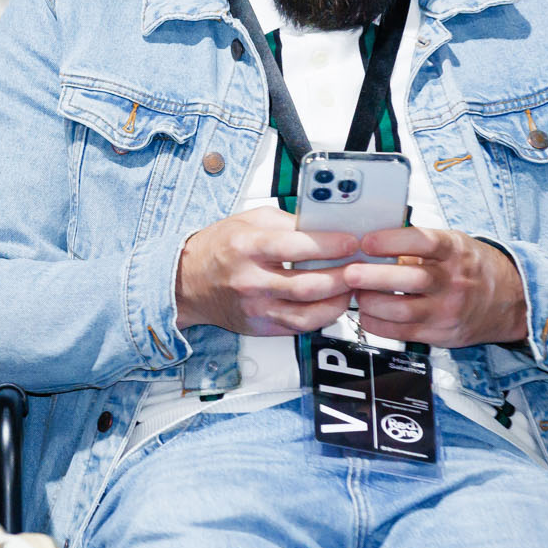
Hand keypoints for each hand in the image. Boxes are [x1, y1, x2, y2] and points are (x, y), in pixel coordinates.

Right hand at [174, 206, 359, 335]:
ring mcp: (255, 308)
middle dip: (343, 277)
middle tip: (360, 267)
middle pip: (307, 286)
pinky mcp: (260, 327)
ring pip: (308, 314)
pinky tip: (332, 302)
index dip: (329, 245)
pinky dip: (322, 316)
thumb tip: (326, 225)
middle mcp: (250, 280)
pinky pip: (299, 327)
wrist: (187, 281)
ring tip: (351, 287)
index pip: (295, 246)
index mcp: (247, 247)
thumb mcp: (249, 220)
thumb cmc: (219, 247)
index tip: (352, 242)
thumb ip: (288, 222)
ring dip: (338, 302)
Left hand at [343, 228, 528, 347]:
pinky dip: (377, 324)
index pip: (423, 242)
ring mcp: (448, 310)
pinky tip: (367, 313)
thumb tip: (371, 240)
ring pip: (402, 311)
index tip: (366, 241)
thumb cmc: (472, 267)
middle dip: (373, 277)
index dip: (392, 241)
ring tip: (357, 293)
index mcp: (455, 251)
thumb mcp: (452, 244)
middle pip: (411, 280)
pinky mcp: (441, 334)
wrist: (511, 300)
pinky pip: (401, 333)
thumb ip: (416, 243)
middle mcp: (453, 281)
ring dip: (370, 302)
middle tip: (349, 273)